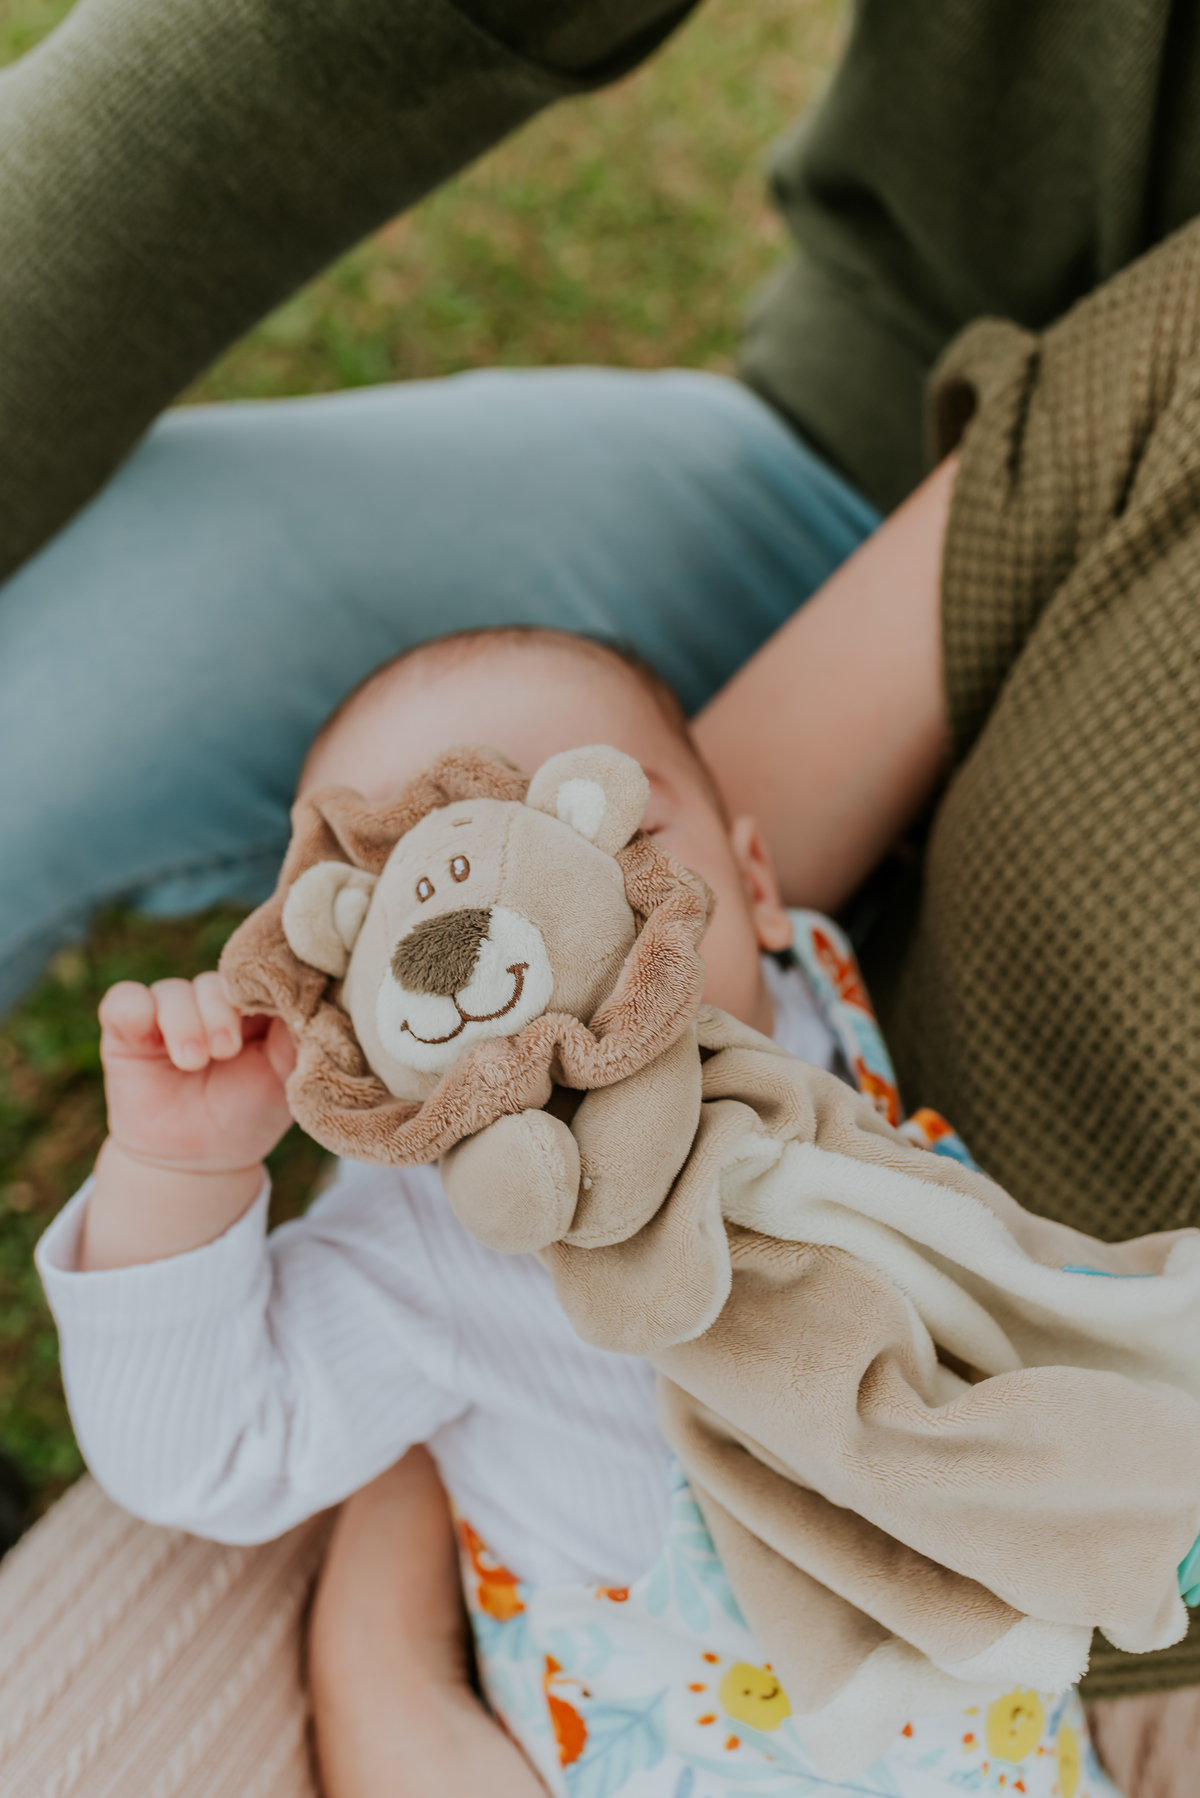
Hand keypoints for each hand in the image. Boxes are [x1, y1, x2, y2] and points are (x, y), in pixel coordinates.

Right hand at [100, 974, 295, 1171]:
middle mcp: (211, 999)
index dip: (261, 983)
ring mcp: (169, 1011)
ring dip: (184, 1024)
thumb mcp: (285, 1075)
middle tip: (227, 1051)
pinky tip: (151, 1044)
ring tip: (193, 1062)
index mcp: (253, 1003)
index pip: (257, 970)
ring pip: (173, 990)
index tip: (270, 1009)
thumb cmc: (248, 1112)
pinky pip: (124, 1000)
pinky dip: (136, 1012)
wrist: (198, 1160)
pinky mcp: (127, 1028)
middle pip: (214, 978)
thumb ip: (297, 1034)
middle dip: (221, 1011)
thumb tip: (310, 993)